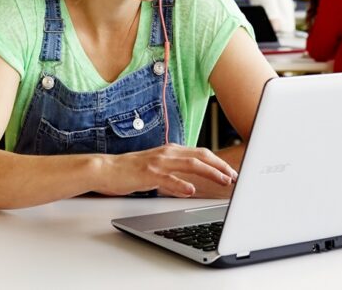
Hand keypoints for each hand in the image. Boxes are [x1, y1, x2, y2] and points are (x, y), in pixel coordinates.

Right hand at [96, 145, 237, 197]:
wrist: (106, 169)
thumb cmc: (131, 170)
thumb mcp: (157, 168)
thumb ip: (174, 172)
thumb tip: (191, 184)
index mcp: (171, 150)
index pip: (201, 153)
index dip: (218, 162)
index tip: (231, 172)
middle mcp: (167, 153)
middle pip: (201, 156)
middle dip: (220, 166)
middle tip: (234, 177)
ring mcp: (158, 162)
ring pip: (190, 165)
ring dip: (209, 173)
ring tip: (223, 181)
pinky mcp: (148, 173)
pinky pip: (168, 178)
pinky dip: (181, 184)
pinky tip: (191, 191)